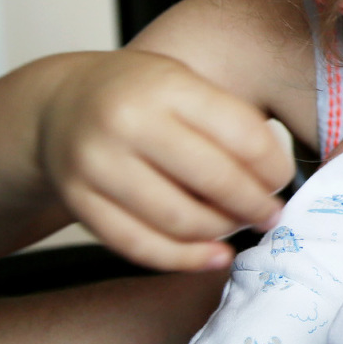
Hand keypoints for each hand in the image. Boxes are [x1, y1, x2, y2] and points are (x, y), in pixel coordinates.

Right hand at [39, 49, 292, 269]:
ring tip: (239, 226)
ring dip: (222, 232)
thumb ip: (227, 121)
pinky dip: (184, 260)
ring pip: (178, 220)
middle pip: (214, 180)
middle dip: (254, 205)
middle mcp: (128, 122)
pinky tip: (214, 257)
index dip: (273, 167)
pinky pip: (139, 246)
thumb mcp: (184, 83)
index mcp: (167, 85)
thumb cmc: (141, 96)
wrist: (60, 105)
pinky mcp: (78, 201)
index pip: (241, 134)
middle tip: (271, 214)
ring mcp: (98, 164)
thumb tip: (277, 179)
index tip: (282, 180)